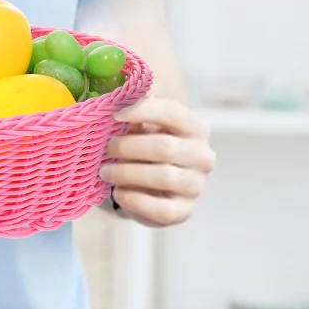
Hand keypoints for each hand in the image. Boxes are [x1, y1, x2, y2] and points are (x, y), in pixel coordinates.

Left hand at [99, 95, 215, 227]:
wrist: (157, 186)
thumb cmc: (148, 146)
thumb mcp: (143, 126)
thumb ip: (133, 114)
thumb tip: (111, 98)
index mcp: (196, 127)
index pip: (172, 112)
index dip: (142, 110)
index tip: (113, 113)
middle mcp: (203, 156)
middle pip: (165, 147)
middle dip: (129, 147)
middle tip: (106, 147)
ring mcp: (197, 185)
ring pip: (164, 177)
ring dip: (127, 173)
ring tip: (105, 171)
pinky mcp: (185, 211)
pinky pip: (162, 209)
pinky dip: (135, 200)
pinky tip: (119, 192)